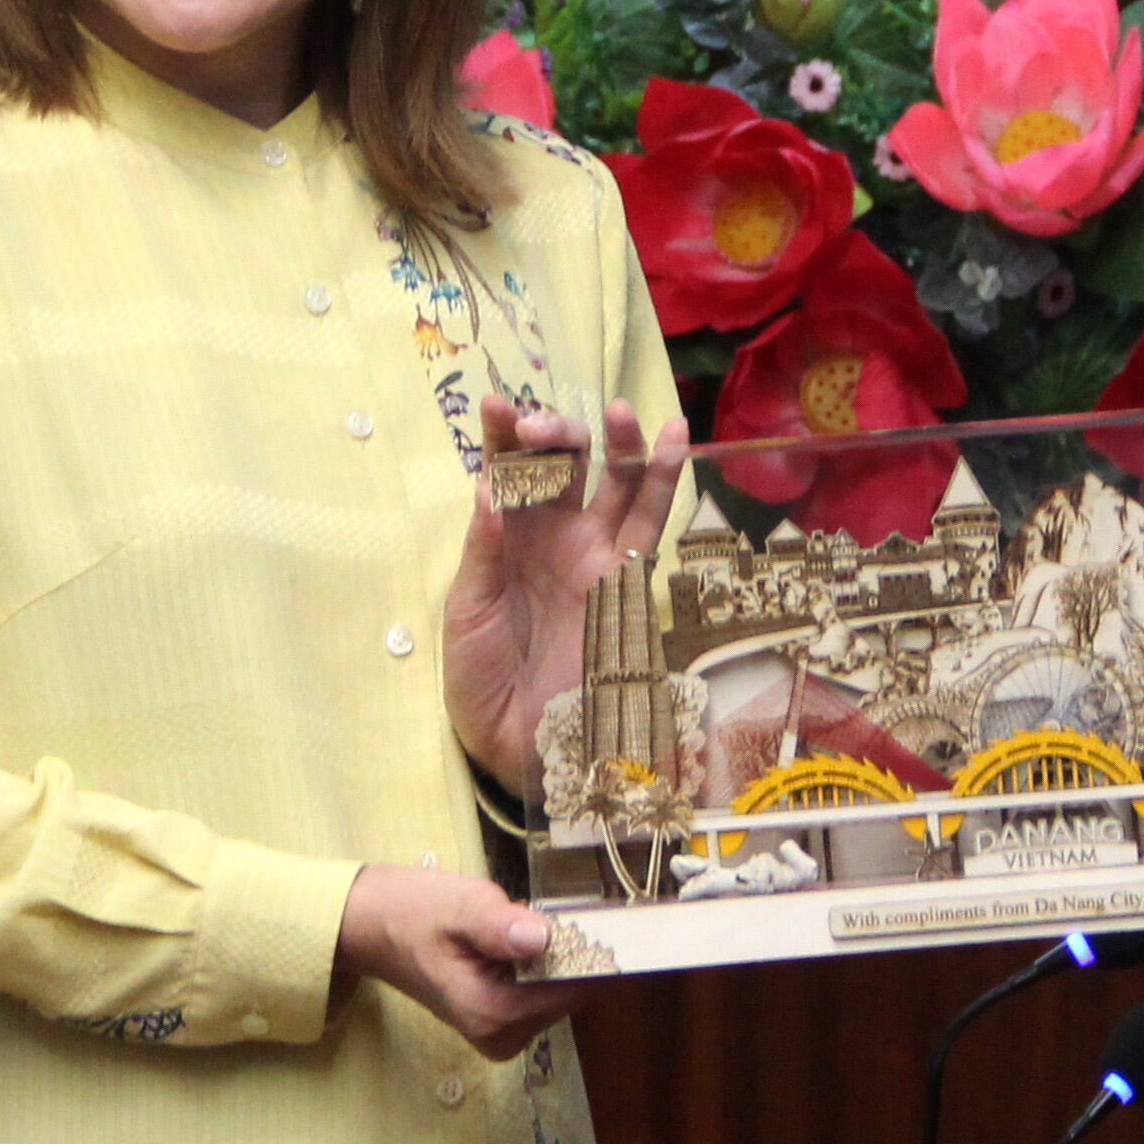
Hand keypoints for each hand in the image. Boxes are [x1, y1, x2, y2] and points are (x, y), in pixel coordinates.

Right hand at [336, 861, 583, 1058]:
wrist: (375, 928)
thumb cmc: (414, 912)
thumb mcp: (459, 907)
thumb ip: (499, 926)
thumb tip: (541, 938)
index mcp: (492, 1013)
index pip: (574, 988)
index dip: (592, 950)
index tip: (600, 917)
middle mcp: (502, 1036)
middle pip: (573, 993)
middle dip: (575, 952)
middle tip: (553, 913)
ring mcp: (503, 1035)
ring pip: (564, 993)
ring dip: (561, 957)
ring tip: (529, 925)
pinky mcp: (503, 1024)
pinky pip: (546, 993)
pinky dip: (546, 966)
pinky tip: (523, 941)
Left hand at [437, 398, 692, 784]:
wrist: (515, 741)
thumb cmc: (478, 676)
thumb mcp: (467, 612)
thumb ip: (483, 551)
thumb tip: (488, 488)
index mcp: (503, 535)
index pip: (505, 468)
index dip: (501, 433)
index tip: (494, 403)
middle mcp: (550, 533)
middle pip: (562, 464)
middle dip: (555, 434)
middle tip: (540, 427)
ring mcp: (591, 551)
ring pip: (613, 480)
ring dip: (617, 442)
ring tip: (618, 410)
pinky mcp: (625, 577)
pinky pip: (650, 521)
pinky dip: (664, 477)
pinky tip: (676, 437)